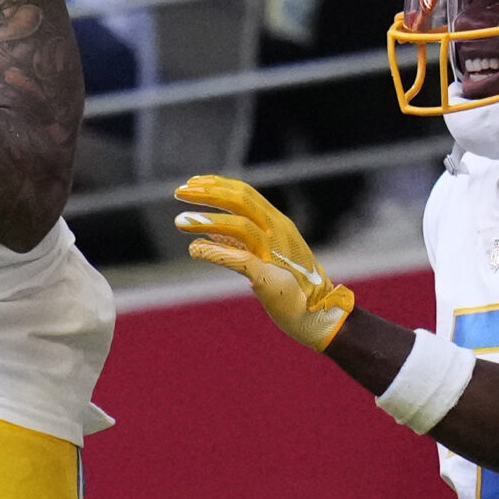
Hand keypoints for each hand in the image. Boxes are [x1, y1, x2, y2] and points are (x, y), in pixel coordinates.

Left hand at [174, 174, 356, 350]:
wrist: (319, 316)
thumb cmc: (292, 287)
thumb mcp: (265, 257)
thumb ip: (238, 245)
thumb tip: (207, 236)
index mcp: (278, 224)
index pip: (246, 194)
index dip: (218, 185)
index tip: (192, 183)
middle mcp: (279, 232)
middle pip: (242, 201)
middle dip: (208, 193)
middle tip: (179, 191)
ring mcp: (276, 253)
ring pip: (240, 225)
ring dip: (207, 220)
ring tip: (179, 221)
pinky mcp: (269, 277)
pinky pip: (240, 259)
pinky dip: (216, 252)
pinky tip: (194, 248)